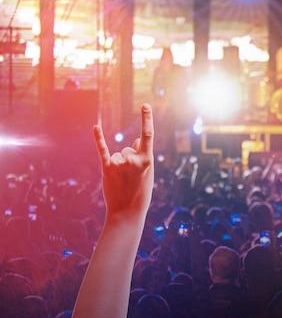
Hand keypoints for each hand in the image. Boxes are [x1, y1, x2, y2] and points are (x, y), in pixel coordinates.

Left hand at [93, 103, 153, 220]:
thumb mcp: (148, 174)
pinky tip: (95, 127)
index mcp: (147, 160)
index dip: (147, 119)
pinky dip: (98, 138)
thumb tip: (138, 140)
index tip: (145, 105)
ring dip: (119, 166)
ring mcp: (119, 163)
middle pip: (130, 149)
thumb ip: (144, 156)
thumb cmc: (140, 193)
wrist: (127, 212)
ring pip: (119, 155)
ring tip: (122, 181)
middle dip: (130, 161)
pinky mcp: (107, 168)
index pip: (148, 135)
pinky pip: (102, 150)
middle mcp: (133, 159)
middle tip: (131, 179)